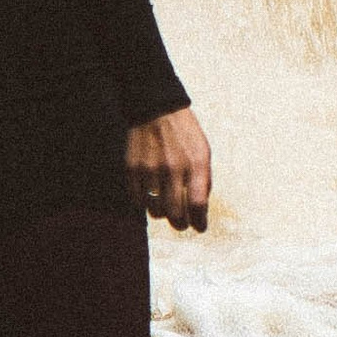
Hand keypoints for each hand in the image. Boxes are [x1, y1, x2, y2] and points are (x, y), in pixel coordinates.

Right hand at [125, 106, 210, 231]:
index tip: (199, 227)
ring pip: (155, 210)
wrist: (156, 109)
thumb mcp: (203, 152)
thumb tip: (200, 210)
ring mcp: (150, 169)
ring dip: (162, 213)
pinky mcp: (132, 169)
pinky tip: (150, 195)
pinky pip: (138, 200)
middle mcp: (173, 168)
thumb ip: (203, 180)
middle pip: (175, 213)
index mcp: (195, 163)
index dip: (199, 222)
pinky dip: (145, 203)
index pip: (198, 205)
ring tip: (165, 206)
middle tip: (181, 224)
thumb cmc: (184, 133)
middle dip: (180, 224)